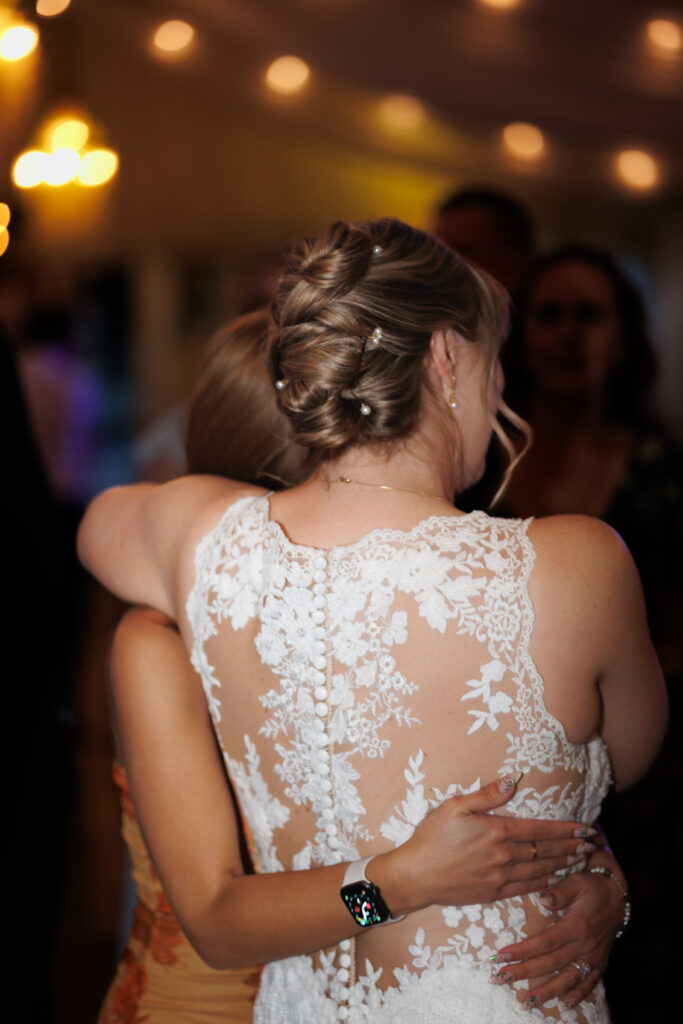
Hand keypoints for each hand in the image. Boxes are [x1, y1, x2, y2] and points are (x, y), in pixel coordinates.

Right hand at [388, 774, 596, 913]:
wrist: (415, 876)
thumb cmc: (431, 838)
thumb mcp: (455, 806)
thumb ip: (487, 795)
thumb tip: (513, 780)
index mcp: (496, 831)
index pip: (540, 830)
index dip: (565, 830)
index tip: (585, 829)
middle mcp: (504, 856)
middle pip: (546, 851)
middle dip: (571, 848)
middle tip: (592, 846)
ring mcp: (500, 878)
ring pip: (541, 871)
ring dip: (564, 865)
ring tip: (581, 861)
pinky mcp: (493, 894)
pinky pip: (527, 888)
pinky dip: (545, 882)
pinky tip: (555, 878)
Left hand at [488, 869, 623, 1007]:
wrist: (617, 895)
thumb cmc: (592, 886)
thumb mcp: (576, 881)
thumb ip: (560, 891)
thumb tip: (543, 900)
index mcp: (576, 925)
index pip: (545, 941)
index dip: (523, 950)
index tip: (501, 955)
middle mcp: (584, 944)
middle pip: (551, 962)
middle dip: (525, 972)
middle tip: (501, 978)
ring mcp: (593, 956)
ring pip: (569, 977)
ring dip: (549, 991)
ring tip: (529, 1001)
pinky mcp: (600, 962)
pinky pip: (590, 982)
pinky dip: (579, 994)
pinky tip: (566, 1004)